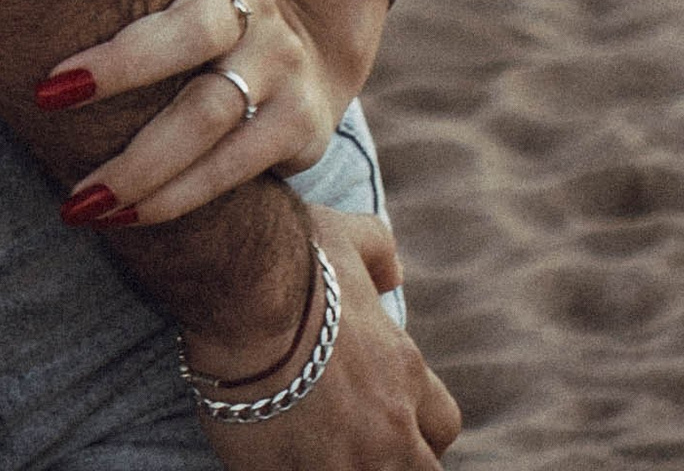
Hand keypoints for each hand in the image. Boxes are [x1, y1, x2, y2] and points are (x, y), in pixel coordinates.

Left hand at [42, 0, 354, 226]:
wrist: (308, 70)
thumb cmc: (202, 30)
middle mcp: (251, 5)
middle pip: (193, 27)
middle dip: (121, 64)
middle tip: (49, 91)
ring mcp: (279, 63)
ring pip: (209, 111)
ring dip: (139, 161)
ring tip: (81, 196)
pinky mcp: (298, 124)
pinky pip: (230, 166)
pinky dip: (175, 196)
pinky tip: (127, 216)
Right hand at [193, 212, 457, 461]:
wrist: (241, 294)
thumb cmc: (290, 260)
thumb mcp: (344, 236)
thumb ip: (378, 251)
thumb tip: (393, 274)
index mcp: (403, 371)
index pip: (441, 423)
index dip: (419, 426)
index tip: (391, 420)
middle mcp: (390, 425)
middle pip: (420, 469)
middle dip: (396, 460)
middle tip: (360, 447)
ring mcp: (347, 460)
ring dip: (355, 468)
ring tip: (322, 454)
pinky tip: (283, 461)